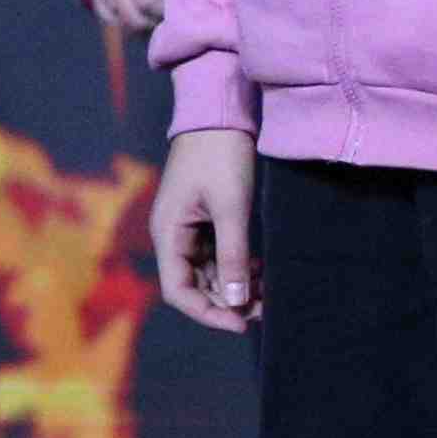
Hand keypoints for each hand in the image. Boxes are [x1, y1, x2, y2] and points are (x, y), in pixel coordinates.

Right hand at [153, 127, 258, 332]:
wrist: (219, 114)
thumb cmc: (221, 157)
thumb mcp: (230, 209)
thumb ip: (232, 257)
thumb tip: (236, 302)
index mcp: (167, 233)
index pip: (178, 290)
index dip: (207, 313)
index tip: (242, 323)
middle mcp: (172, 235)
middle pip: (193, 285)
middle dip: (226, 301)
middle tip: (266, 309)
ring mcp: (188, 228)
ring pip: (207, 273)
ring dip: (233, 286)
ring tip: (268, 291)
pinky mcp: (203, 220)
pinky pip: (216, 256)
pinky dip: (236, 268)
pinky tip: (260, 270)